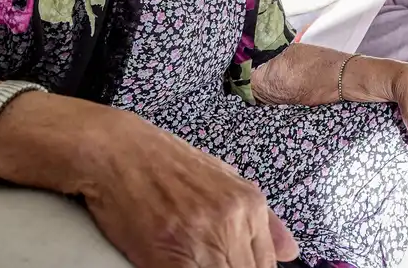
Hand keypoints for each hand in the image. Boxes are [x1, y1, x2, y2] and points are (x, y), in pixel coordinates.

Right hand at [86, 112, 298, 267]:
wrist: (116, 151)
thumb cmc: (164, 163)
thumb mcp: (223, 179)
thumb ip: (261, 219)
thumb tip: (292, 251)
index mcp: (250, 204)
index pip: (267, 264)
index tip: (231, 265)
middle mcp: (234, 220)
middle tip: (206, 261)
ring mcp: (204, 238)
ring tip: (190, 260)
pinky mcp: (170, 254)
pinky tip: (174, 263)